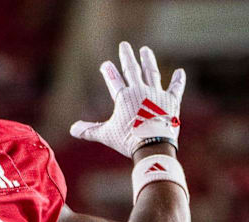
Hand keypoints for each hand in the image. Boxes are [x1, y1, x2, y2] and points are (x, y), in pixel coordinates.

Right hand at [70, 42, 185, 157]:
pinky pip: (175, 88)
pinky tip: (180, 71)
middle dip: (127, 56)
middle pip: (132, 69)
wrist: (153, 146)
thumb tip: (72, 129)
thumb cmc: (128, 140)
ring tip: (145, 50)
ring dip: (148, 60)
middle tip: (124, 45)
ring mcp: (157, 94)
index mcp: (123, 97)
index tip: (105, 64)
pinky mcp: (172, 101)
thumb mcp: (106, 134)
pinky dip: (178, 80)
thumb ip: (89, 130)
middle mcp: (140, 91)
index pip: (113, 80)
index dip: (108, 71)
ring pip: (152, 72)